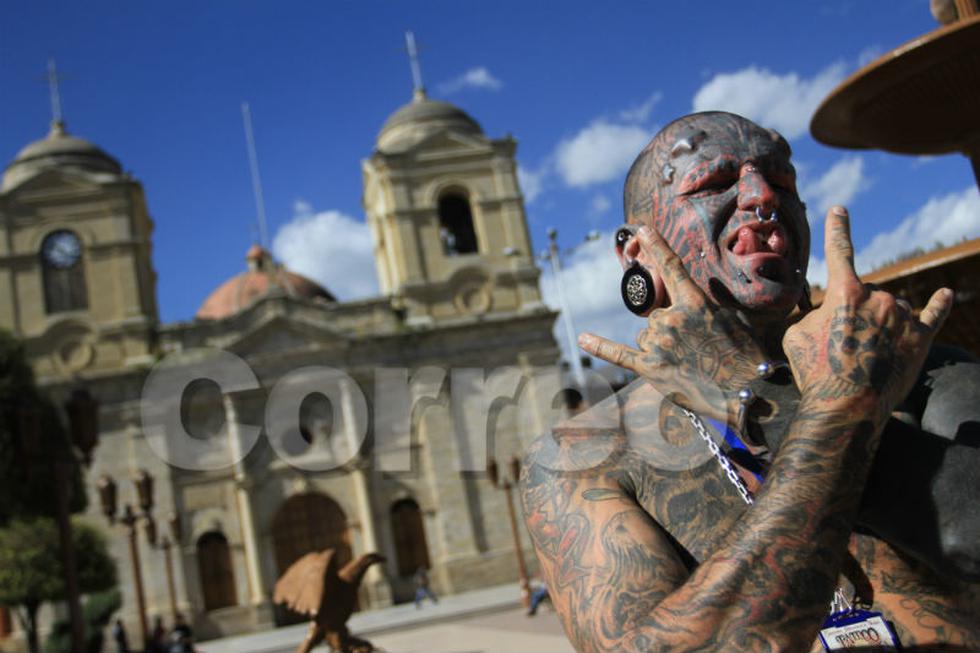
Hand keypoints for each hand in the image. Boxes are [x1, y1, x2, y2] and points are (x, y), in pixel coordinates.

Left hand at [579, 225, 766, 421]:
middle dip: (672, 331)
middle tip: (698, 352)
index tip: (643, 229)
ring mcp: (659, 343)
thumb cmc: (745, 357)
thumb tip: (696, 291)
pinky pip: (618, 353)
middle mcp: (672, 319)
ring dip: (661, 348)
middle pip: (657, 316)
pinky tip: (582, 338)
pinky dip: (599, 346)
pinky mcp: (649, 368)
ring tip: (688, 366)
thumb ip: (708, 303)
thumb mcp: (733, 319)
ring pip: (647, 337)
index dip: (657, 246)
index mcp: (694, 303)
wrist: (746, 393)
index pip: (672, 267)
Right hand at [782, 206, 952, 422]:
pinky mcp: (920, 338)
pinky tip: (945, 294)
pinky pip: (932, 314)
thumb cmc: (816, 371)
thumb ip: (812, 314)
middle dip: (852, 312)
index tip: (839, 210)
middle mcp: (878, 296)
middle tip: (839, 345)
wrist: (848, 406)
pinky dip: (938, 305)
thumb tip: (825, 313)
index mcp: (845, 291)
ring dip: (879, 321)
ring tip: (865, 352)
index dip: (837, 228)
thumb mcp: (796, 335)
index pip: (840, 250)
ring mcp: (902, 316)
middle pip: (866, 293)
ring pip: (891, 306)